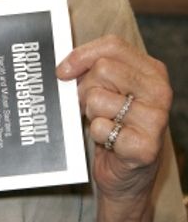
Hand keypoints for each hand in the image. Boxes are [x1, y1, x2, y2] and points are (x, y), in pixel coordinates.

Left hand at [57, 35, 171, 203]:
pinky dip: (97, 135)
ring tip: (104, 124)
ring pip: (97, 99)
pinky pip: (101, 128)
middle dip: (85, 90)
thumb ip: (92, 71)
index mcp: (152, 71)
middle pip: (102, 70)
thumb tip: (64, 68)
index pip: (113, 46)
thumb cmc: (114, 124)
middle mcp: (159, 91)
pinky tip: (109, 142)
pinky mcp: (146, 147)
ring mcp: (156, 119)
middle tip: (91, 108)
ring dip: (91, 115)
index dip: (82, 55)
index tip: (62, 71)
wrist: (126, 175)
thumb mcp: (108, 90)